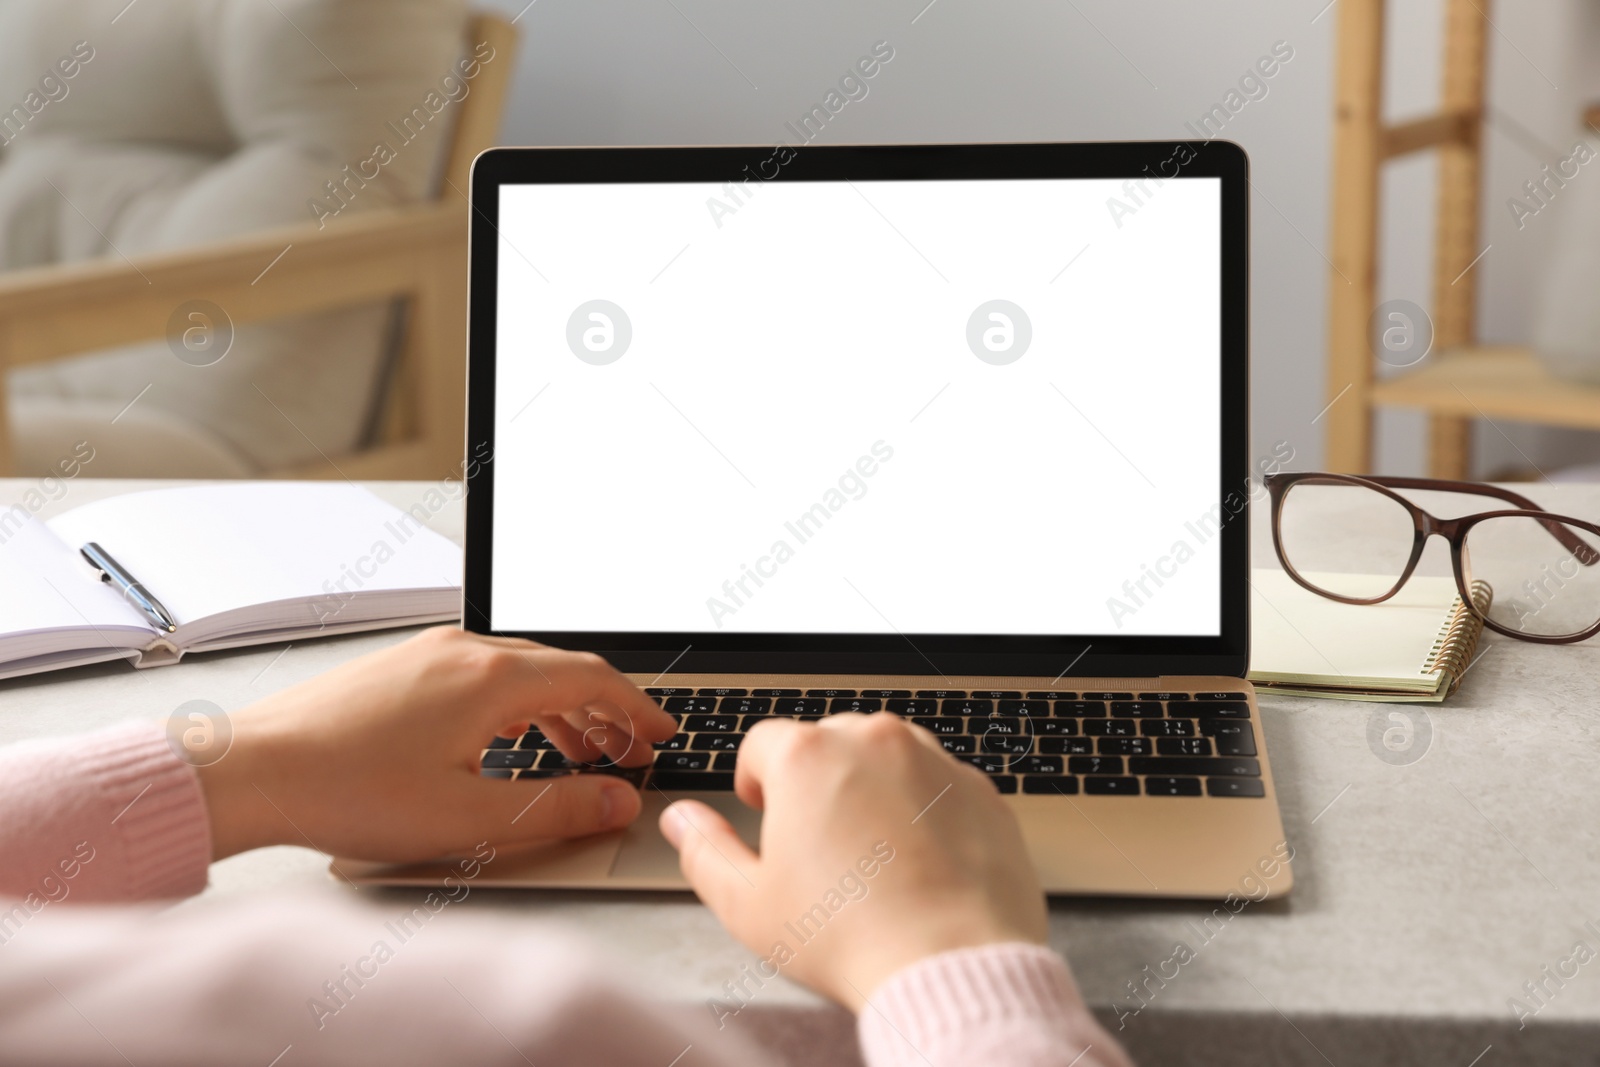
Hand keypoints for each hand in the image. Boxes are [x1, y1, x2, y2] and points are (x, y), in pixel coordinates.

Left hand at [193, 627, 675, 861]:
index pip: (592, 678)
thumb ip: (556, 807)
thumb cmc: (346, 792)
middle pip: (559, 667)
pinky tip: (509, 736)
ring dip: (559, 706)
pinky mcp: (398, 667)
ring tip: (578, 751)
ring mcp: (426, 653)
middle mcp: (462, 651)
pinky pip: (479, 672)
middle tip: (628, 751)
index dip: (637, 709)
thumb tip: (618, 801)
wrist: (251, 770)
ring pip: (518, 669)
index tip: (660, 734)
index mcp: (490, 678)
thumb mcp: (468, 816)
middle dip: (603, 710)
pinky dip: (516, 700)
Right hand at [659, 713, 1046, 1011]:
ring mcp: (934, 760)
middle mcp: (874, 741)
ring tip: (869, 852)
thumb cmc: (849, 937)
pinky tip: (917, 861)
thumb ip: (705, 850)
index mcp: (808, 757)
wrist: (949, 963)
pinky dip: (925, 808)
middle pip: (827, 741)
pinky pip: (939, 783)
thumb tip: (684, 820)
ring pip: (887, 755)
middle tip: (816, 843)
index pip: (762, 742)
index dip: (754, 781)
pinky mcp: (980, 789)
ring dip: (871, 786)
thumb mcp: (747, 904)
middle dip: (815, 781)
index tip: (765, 813)